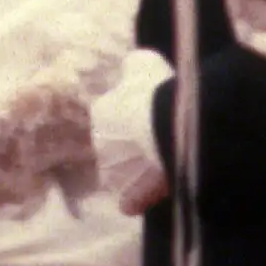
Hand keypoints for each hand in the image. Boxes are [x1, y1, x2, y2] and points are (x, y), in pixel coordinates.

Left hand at [87, 51, 172, 216]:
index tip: (147, 118)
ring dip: (133, 174)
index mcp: (101, 113)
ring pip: (120, 175)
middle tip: (155, 143)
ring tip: (157, 168)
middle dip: (130, 148)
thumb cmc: (155, 90)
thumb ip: (133, 67)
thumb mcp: (143, 63)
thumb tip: (131, 68)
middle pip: (115, 148)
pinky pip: (131, 201)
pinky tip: (144, 200)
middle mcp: (100, 144)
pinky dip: (136, 201)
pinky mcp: (130, 194)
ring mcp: (114, 171)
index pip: (110, 119)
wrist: (166, 124)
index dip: (130, 119)